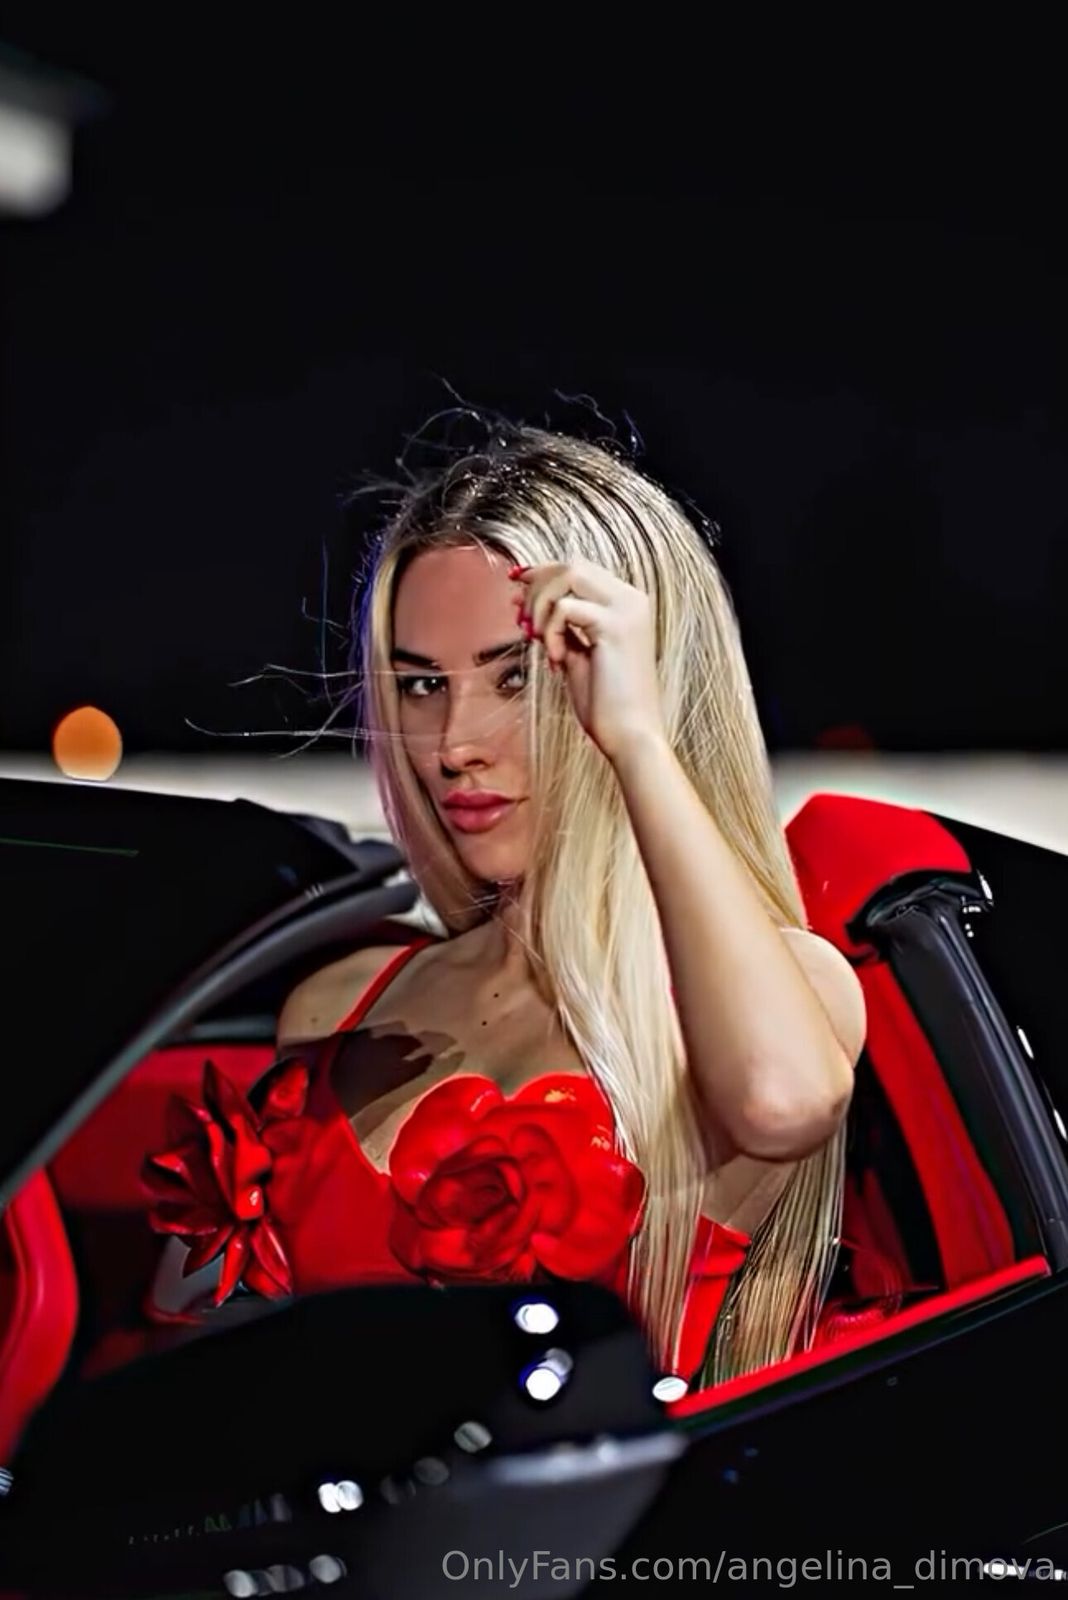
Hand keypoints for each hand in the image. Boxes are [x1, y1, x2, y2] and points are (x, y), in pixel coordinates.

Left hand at [510, 559, 667, 763]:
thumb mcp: (577, 657)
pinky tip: (556, 660)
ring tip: (535, 638)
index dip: (543, 573)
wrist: (630, 736)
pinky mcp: (616, 627)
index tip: (515, 584)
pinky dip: (550, 631)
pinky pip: (566, 609)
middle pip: (572, 565)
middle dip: (537, 585)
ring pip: (569, 575)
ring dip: (541, 604)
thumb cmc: (606, 704)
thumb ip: (558, 628)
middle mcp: (632, 600)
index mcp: (627, 604)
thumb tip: (523, 603)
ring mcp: (627, 610)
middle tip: (520, 619)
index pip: (580, 569)